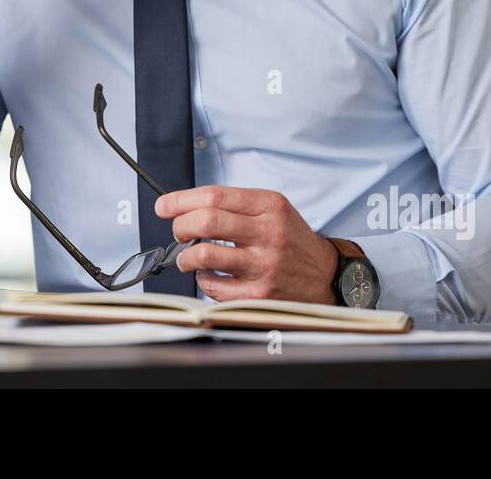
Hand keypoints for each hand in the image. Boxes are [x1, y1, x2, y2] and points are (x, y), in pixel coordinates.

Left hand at [157, 186, 339, 302]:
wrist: (325, 275)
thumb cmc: (291, 240)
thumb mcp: (273, 209)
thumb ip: (236, 205)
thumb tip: (186, 206)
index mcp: (269, 206)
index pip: (214, 196)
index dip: (181, 200)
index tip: (164, 206)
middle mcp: (268, 233)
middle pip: (206, 221)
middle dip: (181, 225)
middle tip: (178, 231)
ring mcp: (264, 265)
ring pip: (205, 254)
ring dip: (185, 256)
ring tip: (188, 256)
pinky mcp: (259, 294)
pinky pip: (214, 286)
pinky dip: (203, 280)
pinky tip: (209, 275)